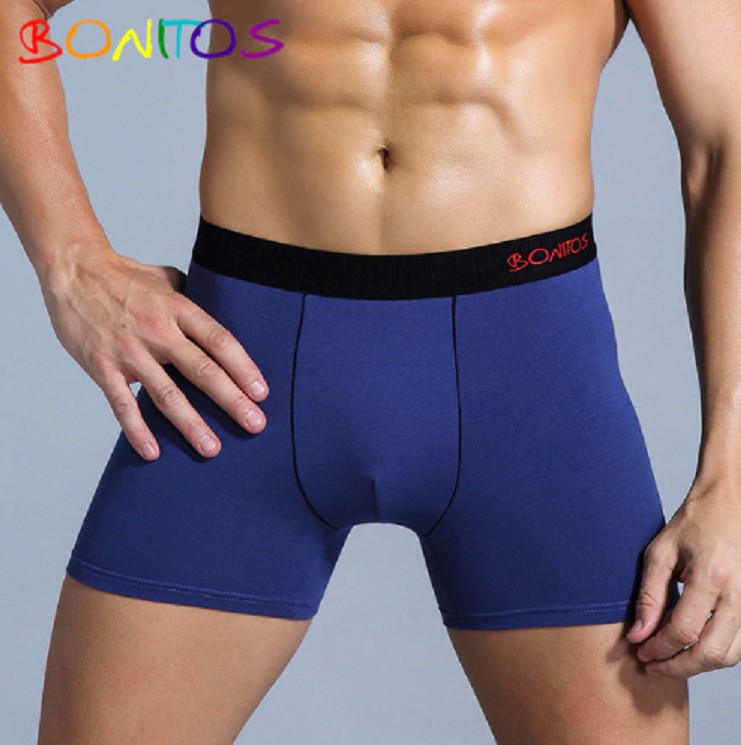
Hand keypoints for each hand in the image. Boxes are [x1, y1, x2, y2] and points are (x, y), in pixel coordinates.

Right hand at [37, 246, 269, 460]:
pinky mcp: (103, 367)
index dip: (243, 368)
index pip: (220, 341)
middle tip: (255, 425)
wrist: (74, 270)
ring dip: (191, 424)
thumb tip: (222, 321)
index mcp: (179, 309)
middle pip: (202, 371)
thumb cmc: (126, 277)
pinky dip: (137, 430)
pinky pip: (122, 404)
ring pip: (166, 394)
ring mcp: (130, 351)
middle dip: (232, 401)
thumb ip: (195, 302)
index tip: (262, 393)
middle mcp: (158, 330)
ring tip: (212, 448)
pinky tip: (153, 452)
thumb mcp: (169, 280)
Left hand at [625, 476, 740, 678]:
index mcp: (710, 576)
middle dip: (676, 666)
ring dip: (695, 666)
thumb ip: (649, 595)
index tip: (639, 650)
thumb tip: (638, 634)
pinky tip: (687, 650)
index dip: (659, 647)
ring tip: (665, 661)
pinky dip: (713, 655)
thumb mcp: (659, 554)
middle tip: (650, 666)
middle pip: (710, 652)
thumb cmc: (690, 528)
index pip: (683, 629)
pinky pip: (738, 647)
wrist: (725, 511)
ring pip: (728, 656)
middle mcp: (737, 594)